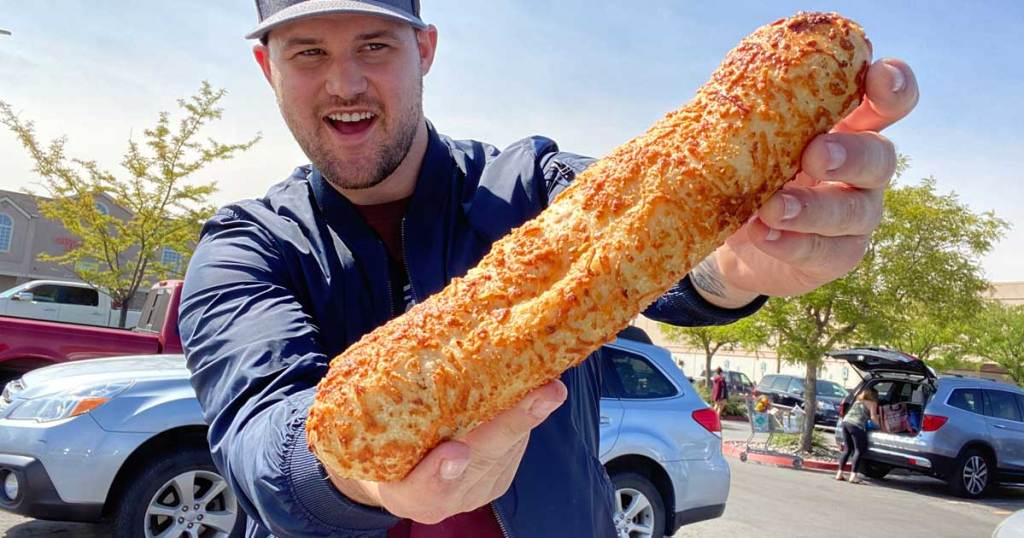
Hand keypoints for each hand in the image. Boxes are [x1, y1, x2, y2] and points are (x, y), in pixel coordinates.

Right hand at [327, 380, 566, 523]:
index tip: (455, 453)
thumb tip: (408, 337)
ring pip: (508, 447)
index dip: (440, 472)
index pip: (425, 490)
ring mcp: (478, 491)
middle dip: (515, 423)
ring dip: (527, 410)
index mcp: (407, 494)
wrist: (393, 474)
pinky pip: (515, 445)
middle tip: (546, 393)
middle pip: (484, 460)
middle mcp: (446, 499)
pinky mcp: (500, 478)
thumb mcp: (373, 430)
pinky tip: (534, 385)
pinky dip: (522, 412)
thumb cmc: (381, 440)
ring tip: (547, 376)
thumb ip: (391, 403)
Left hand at [692, 59, 919, 306]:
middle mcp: (862, 171)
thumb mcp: (749, 143)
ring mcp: (856, 216)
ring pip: (854, 212)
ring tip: (772, 209)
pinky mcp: (838, 255)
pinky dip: (793, 244)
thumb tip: (720, 99)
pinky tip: (765, 236)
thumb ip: (752, 119)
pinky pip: (826, 252)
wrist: (733, 241)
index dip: (893, 87)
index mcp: (847, 128)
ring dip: (813, 209)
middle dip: (851, 154)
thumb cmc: (749, 173)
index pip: (888, 103)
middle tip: (815, 154)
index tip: (876, 77)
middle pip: (881, 157)